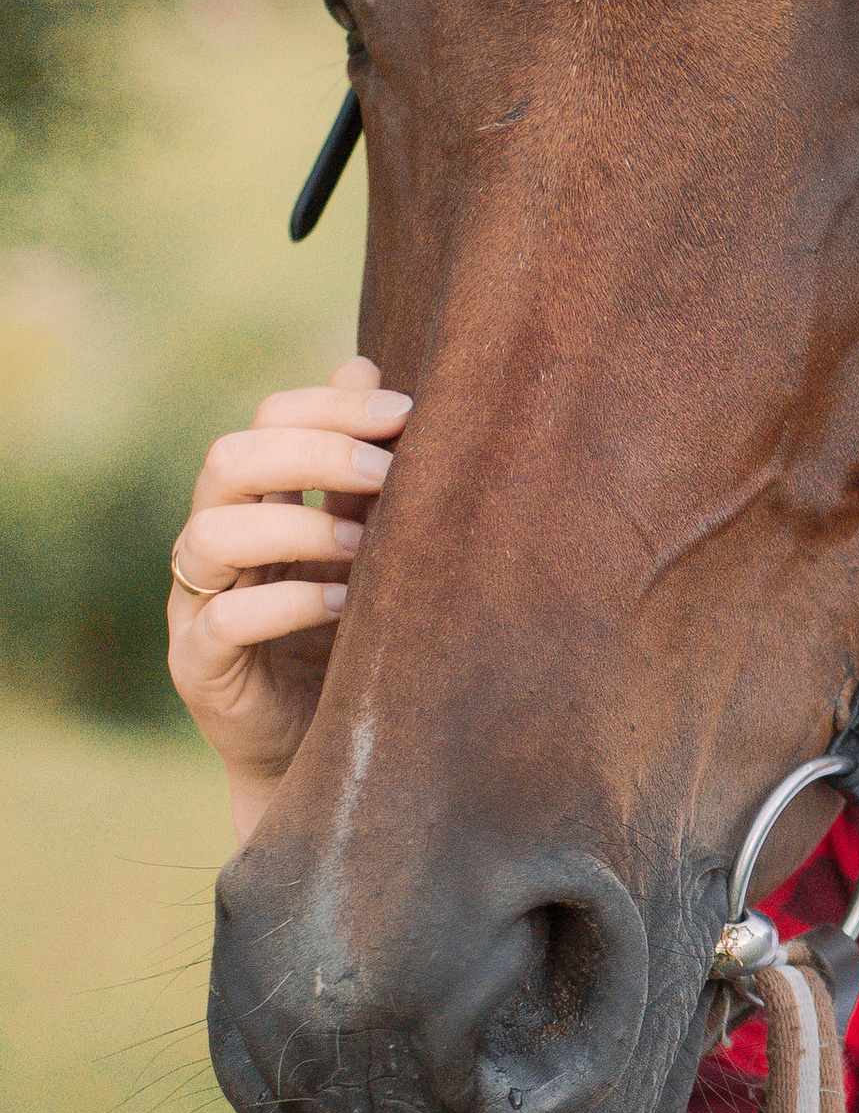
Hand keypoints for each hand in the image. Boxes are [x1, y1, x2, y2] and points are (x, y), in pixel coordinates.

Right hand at [166, 356, 411, 843]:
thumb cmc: (346, 635)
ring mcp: (199, 601)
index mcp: (258, 500)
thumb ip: (359, 469)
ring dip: (295, 528)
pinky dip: (285, 605)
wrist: (323, 746)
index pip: (267, 420)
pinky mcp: (200, 664)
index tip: (406, 414)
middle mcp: (218, 540)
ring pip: (211, 535)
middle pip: (229, 462)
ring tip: (366, 544)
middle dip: (310, 453)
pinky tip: (343, 605)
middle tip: (386, 469)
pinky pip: (222, 621)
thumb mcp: (364, 546)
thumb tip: (367, 366)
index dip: (328, 407)